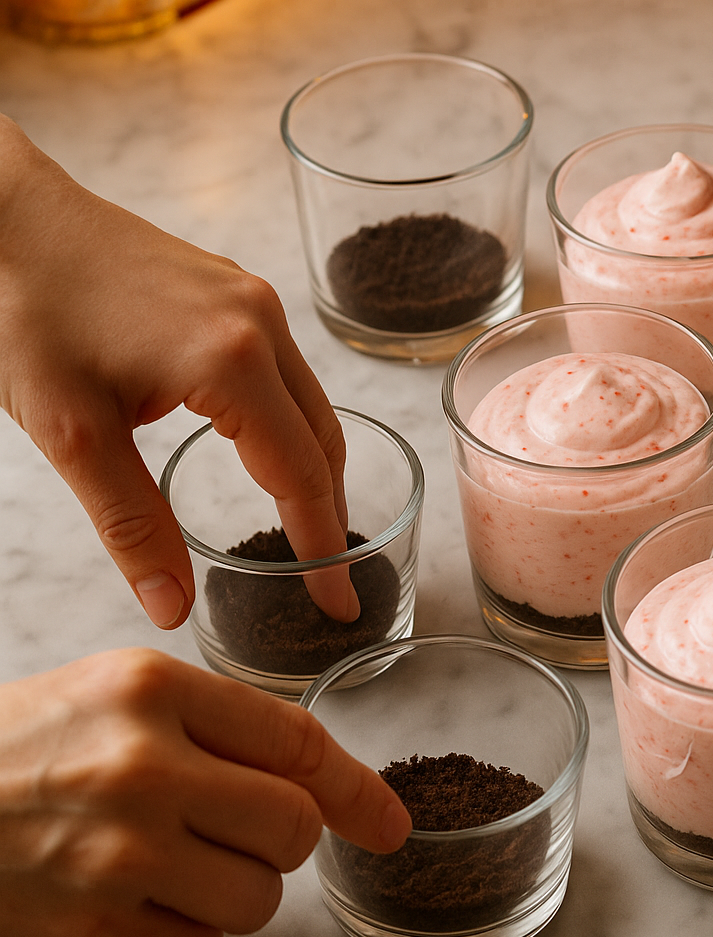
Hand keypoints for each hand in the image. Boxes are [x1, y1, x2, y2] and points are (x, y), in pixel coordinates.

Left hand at [0, 115, 357, 626]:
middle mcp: (262, 325)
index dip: (322, 544)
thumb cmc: (25, 309)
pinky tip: (269, 449)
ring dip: (315, 466)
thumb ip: (130, 522)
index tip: (337, 601)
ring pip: (313, 403)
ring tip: (307, 524)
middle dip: (331, 513)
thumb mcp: (71, 433)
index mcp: (230, 363)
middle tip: (332, 577)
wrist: (2, 213)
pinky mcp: (238, 290)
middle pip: (325, 439)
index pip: (300, 474)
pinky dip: (293, 422)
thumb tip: (171, 604)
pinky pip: (289, 370)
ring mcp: (256, 301)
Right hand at [0, 648, 411, 936]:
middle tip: (230, 834)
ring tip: (166, 864)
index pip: (297, 743)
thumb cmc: (14, 753)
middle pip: (295, 827)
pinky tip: (124, 898)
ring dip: (234, 890)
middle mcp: (139, 766)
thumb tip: (323, 781)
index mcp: (149, 689)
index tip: (390, 822)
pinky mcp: (89, 933)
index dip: (359, 789)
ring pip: (260, 897)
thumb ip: (215, 726)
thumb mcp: (108, 698)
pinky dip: (179, 929)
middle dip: (282, 841)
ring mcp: (114, 856)